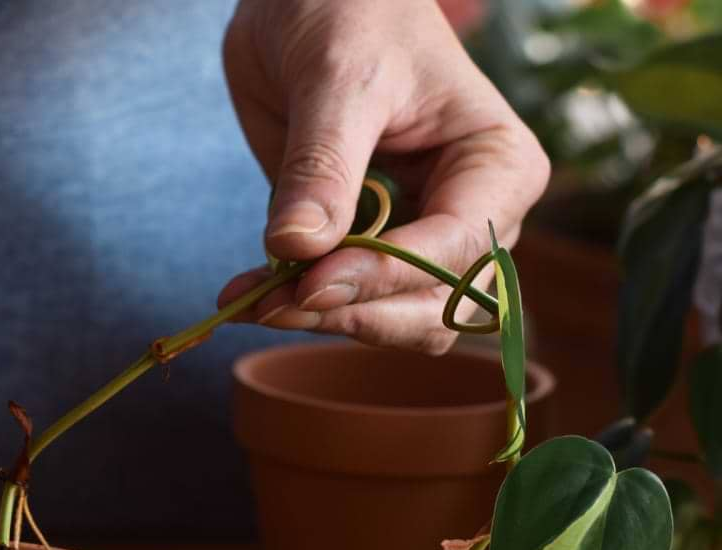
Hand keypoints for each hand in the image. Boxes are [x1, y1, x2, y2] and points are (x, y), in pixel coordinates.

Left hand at [219, 0, 549, 352]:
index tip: (309, 284)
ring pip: (389, 321)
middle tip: (274, 304)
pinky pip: (343, 305)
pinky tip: (248, 295)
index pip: (456, 250)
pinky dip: (296, 309)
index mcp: (498, 168)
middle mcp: (472, 218)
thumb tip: (297, 248)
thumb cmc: (349, 8)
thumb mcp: (338, 75)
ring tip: (253, 300)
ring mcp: (420, 243)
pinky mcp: (367, 253)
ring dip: (320, 322)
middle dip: (353, 313)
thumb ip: (323, 165)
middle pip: (430, 307)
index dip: (384, 278)